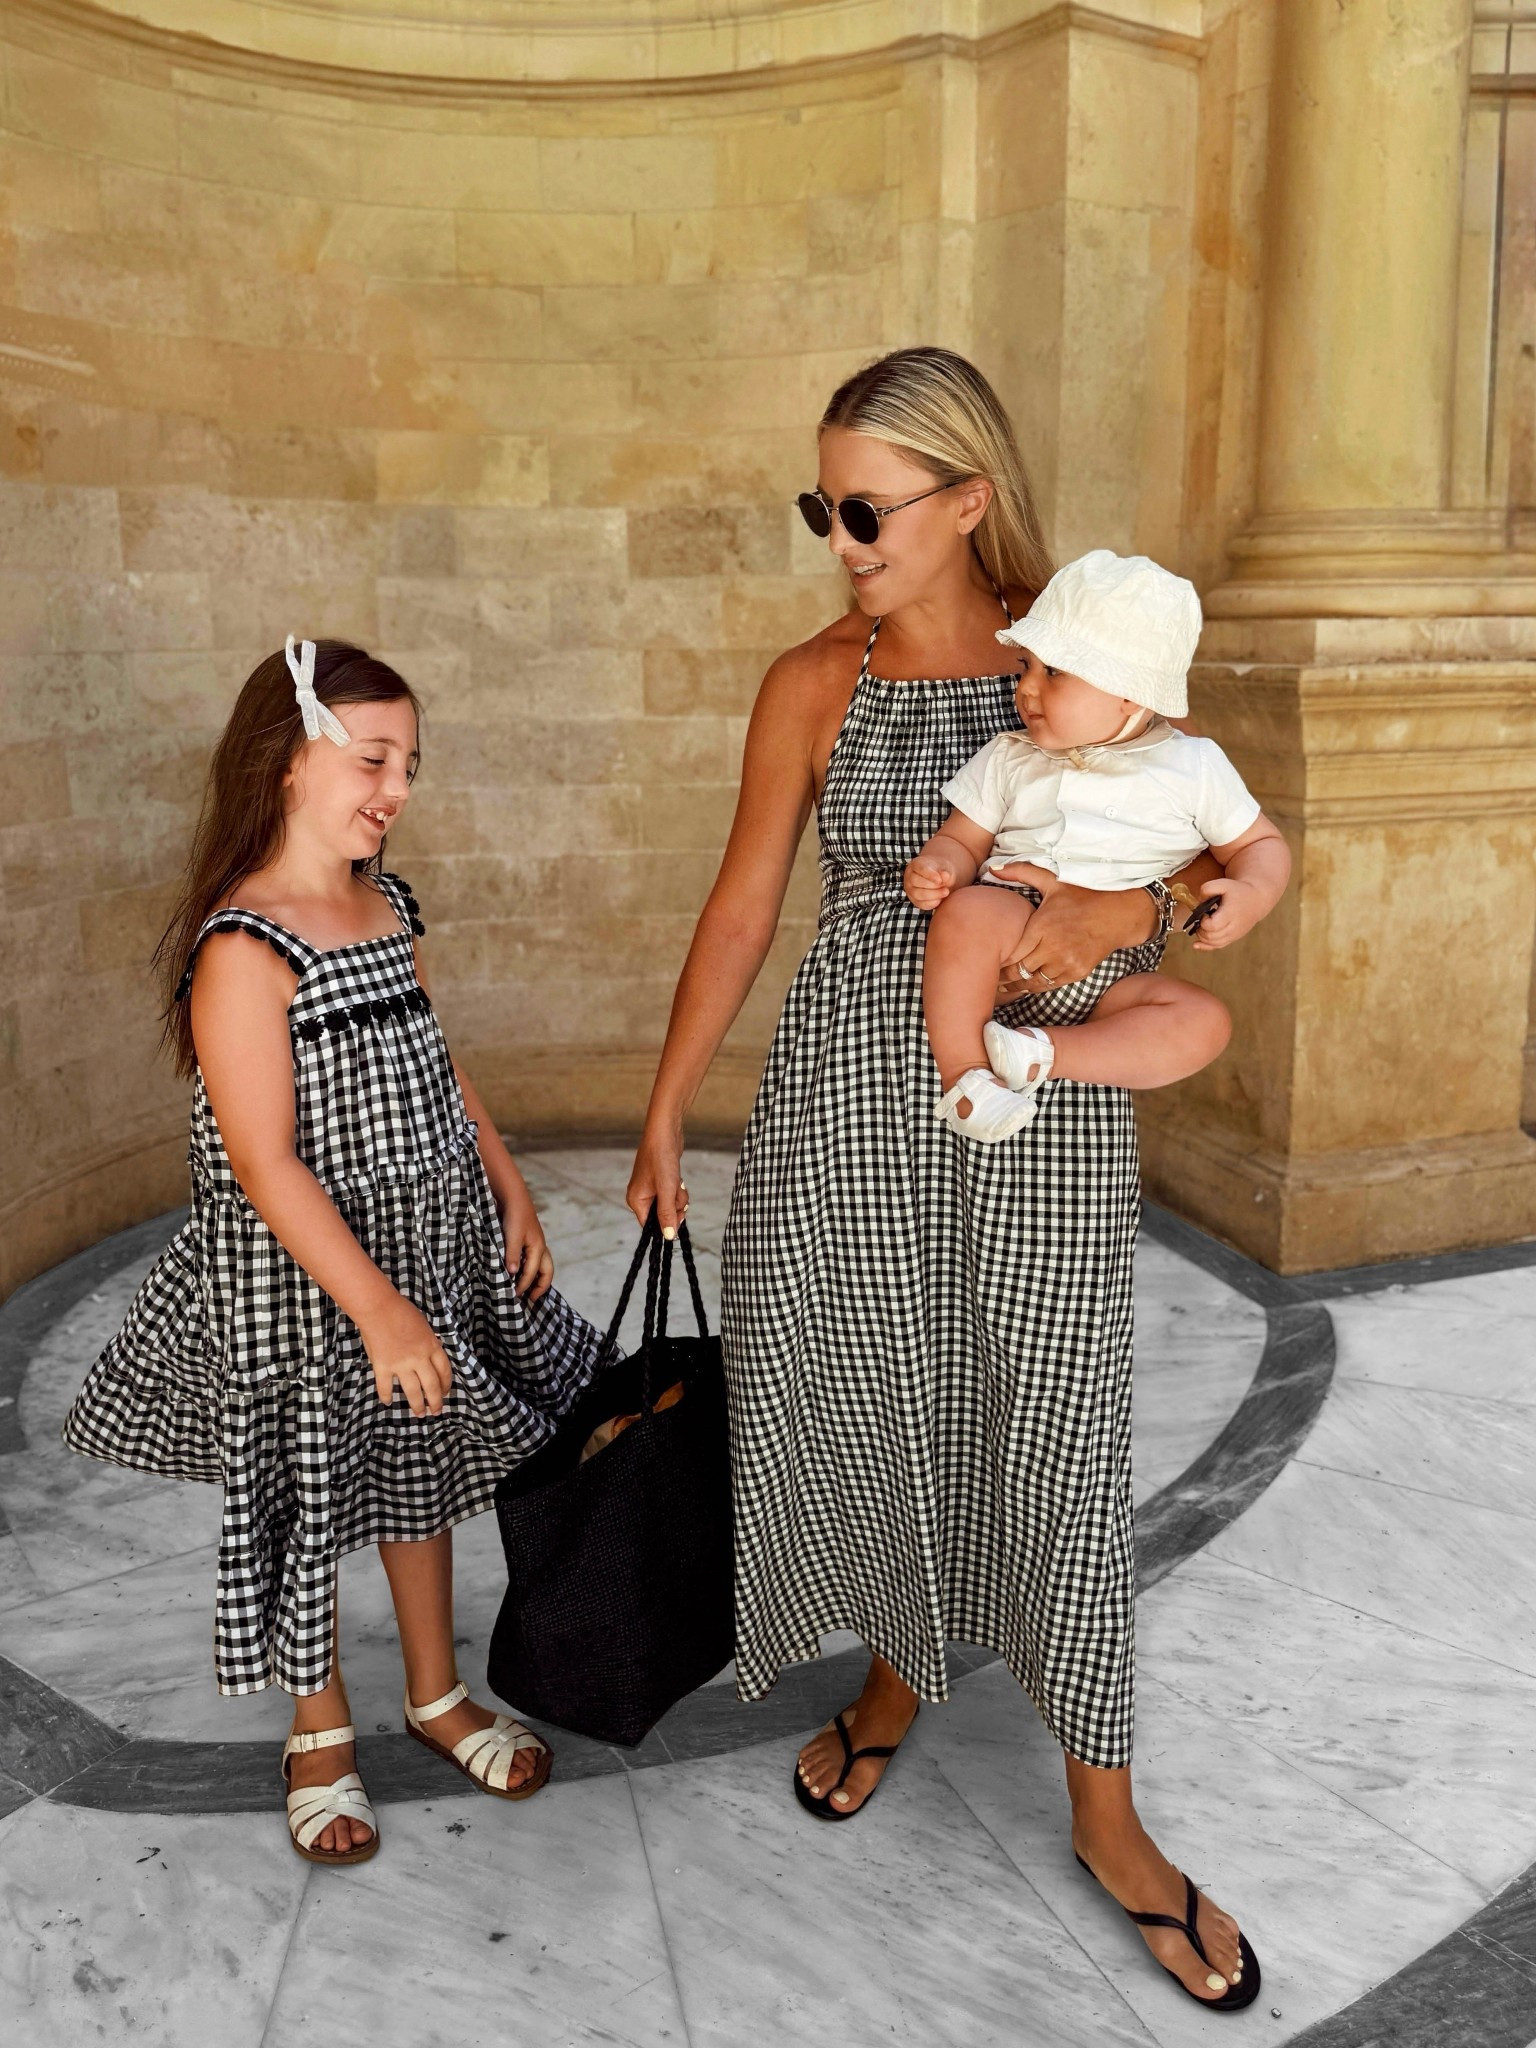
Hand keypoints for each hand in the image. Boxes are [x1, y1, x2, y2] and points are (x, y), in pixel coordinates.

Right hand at [357, 1294, 452, 1417]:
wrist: (379, 1308)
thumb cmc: (401, 1311)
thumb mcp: (424, 1326)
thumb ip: (427, 1344)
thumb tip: (429, 1358)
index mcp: (432, 1346)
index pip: (444, 1371)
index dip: (446, 1385)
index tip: (446, 1393)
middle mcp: (419, 1358)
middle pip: (432, 1386)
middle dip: (436, 1402)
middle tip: (436, 1411)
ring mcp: (401, 1364)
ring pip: (413, 1392)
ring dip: (417, 1405)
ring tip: (420, 1414)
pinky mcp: (383, 1367)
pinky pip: (385, 1387)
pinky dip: (386, 1396)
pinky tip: (388, 1401)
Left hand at [500, 1189, 553, 1299]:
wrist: (514, 1197)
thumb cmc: (514, 1216)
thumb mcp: (512, 1235)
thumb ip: (513, 1255)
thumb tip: (513, 1274)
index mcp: (538, 1248)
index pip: (532, 1273)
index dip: (523, 1285)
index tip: (513, 1295)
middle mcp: (540, 1248)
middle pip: (546, 1272)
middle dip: (540, 1287)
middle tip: (530, 1299)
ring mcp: (536, 1245)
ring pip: (542, 1266)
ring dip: (536, 1279)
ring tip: (528, 1290)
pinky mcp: (529, 1241)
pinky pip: (534, 1261)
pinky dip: (530, 1270)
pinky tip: (520, 1273)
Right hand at [628, 1118, 688, 1239]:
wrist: (665, 1131)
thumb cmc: (662, 1158)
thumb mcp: (666, 1189)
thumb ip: (667, 1214)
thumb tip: (669, 1237)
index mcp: (636, 1201)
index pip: (650, 1226)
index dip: (666, 1224)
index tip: (678, 1217)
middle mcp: (641, 1196)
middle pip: (663, 1215)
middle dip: (675, 1206)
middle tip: (676, 1192)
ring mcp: (651, 1188)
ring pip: (671, 1204)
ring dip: (679, 1196)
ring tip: (677, 1180)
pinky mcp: (661, 1181)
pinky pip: (673, 1194)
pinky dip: (678, 1188)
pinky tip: (678, 1177)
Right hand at [904, 855, 956, 909]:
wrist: (939, 880)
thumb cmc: (941, 872)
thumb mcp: (945, 869)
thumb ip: (945, 872)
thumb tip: (945, 877)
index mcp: (916, 865)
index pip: (920, 868)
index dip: (930, 875)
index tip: (940, 880)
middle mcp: (909, 877)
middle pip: (916, 881)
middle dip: (932, 886)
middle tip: (946, 888)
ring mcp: (910, 890)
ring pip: (917, 894)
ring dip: (933, 895)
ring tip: (945, 892)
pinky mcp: (915, 901)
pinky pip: (921, 904)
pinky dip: (932, 903)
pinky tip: (940, 899)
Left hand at [1001, 881, 1158, 990]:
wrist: (1118, 913)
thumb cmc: (1082, 895)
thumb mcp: (1052, 880)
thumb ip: (1021, 872)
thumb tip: (993, 867)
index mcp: (1042, 926)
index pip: (1011, 953)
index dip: (997, 961)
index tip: (985, 962)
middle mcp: (1053, 947)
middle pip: (1019, 971)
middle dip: (1002, 977)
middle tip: (988, 979)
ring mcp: (1066, 962)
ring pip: (1033, 982)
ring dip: (1018, 985)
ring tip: (1003, 987)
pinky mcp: (1077, 972)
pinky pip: (1050, 985)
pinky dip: (1037, 986)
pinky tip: (1025, 986)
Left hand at [1189, 877, 1261, 950]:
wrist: (1256, 900)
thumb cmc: (1238, 891)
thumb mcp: (1223, 883)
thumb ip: (1207, 889)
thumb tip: (1198, 903)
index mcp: (1231, 913)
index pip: (1212, 926)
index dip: (1203, 921)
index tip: (1204, 913)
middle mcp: (1233, 927)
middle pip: (1210, 936)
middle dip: (1200, 929)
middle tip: (1202, 919)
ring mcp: (1234, 934)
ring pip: (1213, 943)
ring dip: (1202, 937)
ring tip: (1202, 926)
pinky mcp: (1233, 938)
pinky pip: (1218, 946)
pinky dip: (1206, 946)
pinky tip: (1196, 944)